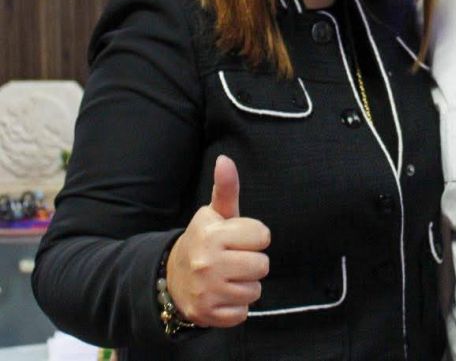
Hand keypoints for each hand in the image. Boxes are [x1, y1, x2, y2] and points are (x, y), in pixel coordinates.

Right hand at [166, 155, 270, 326]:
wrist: (173, 278)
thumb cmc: (205, 241)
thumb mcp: (215, 214)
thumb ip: (226, 188)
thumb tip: (225, 159)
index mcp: (212, 234)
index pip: (262, 236)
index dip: (255, 236)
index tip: (239, 238)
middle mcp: (207, 263)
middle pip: (262, 265)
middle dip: (253, 262)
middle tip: (235, 259)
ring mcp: (206, 291)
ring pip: (255, 290)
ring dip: (246, 285)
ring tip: (228, 277)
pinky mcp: (207, 315)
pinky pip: (243, 313)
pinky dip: (237, 306)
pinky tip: (223, 295)